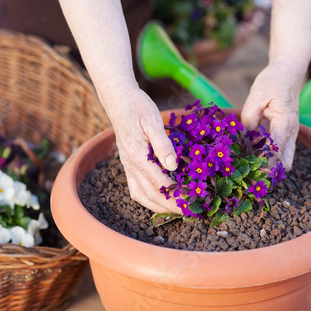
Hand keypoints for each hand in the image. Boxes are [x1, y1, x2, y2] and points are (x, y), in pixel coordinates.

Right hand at [100, 86, 181, 213]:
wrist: (118, 99)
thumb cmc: (137, 106)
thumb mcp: (152, 120)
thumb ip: (163, 144)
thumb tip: (173, 165)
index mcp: (137, 156)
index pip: (159, 183)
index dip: (176, 195)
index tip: (192, 201)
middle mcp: (130, 165)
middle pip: (151, 194)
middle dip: (171, 206)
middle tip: (190, 211)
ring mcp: (128, 166)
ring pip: (141, 195)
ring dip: (158, 206)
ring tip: (177, 210)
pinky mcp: (128, 164)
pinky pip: (136, 188)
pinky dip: (148, 199)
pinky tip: (160, 200)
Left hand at [241, 61, 305, 169]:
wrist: (288, 72)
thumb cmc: (272, 81)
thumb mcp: (256, 96)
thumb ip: (249, 119)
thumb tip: (244, 141)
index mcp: (285, 123)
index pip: (275, 152)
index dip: (262, 164)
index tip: (247, 172)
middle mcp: (292, 132)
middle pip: (285, 164)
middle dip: (268, 171)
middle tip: (248, 173)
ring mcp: (291, 134)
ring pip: (284, 160)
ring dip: (269, 165)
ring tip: (249, 166)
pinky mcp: (287, 134)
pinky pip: (281, 152)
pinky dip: (270, 156)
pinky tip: (253, 154)